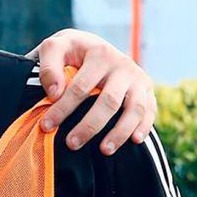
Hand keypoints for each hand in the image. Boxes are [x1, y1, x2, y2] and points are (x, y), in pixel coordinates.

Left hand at [31, 29, 155, 153]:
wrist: (92, 45)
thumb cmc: (69, 51)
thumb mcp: (53, 49)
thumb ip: (49, 68)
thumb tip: (54, 94)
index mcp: (99, 54)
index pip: (80, 87)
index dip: (63, 108)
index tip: (46, 126)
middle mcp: (122, 65)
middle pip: (109, 101)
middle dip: (90, 126)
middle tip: (71, 144)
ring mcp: (138, 78)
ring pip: (134, 108)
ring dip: (120, 132)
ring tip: (103, 150)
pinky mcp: (147, 89)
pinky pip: (150, 110)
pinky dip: (145, 126)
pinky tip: (134, 141)